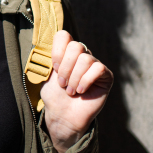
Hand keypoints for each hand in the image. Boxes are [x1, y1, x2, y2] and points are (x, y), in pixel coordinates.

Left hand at [40, 30, 112, 152]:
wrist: (64, 116)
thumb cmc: (55, 96)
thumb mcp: (46, 75)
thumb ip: (48, 57)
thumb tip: (45, 44)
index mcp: (66, 52)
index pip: (64, 35)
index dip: (57, 51)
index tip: (54, 68)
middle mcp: (82, 55)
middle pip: (76, 46)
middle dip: (66, 67)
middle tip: (62, 83)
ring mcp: (95, 64)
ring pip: (86, 59)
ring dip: (74, 78)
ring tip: (70, 91)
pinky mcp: (106, 76)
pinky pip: (98, 68)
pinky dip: (86, 81)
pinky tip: (81, 91)